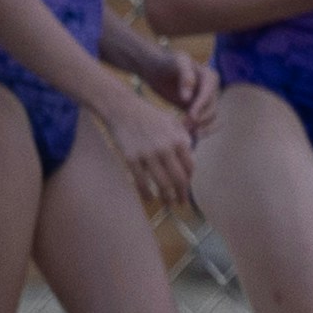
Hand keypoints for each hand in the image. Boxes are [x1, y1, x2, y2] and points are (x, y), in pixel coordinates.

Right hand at [96, 81, 196, 210]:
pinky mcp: (131, 159)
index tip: (186, 185)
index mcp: (178, 139)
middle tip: (182, 203)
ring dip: (167, 198)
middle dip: (182, 194)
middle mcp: (165, 149)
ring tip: (168, 204)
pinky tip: (149, 199)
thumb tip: (190, 156)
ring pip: (162, 184)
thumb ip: (183, 138)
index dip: (189, 179)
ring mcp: (148, 155)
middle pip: (179, 179)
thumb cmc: (148, 115)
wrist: (122, 108)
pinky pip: (141, 182)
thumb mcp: (172, 121)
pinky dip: (146, 194)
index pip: (190, 166)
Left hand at [159, 51, 218, 130]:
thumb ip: (185, 77)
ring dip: (201, 127)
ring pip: (210, 119)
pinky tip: (187, 135)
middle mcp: (211, 90)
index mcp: (210, 77)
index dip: (201, 106)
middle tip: (185, 127)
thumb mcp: (177, 62)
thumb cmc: (165, 62)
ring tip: (186, 133)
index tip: (190, 116)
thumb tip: (188, 98)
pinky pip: (203, 123)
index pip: (209, 94)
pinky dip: (198, 130)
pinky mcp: (197, 110)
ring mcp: (205, 101)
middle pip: (212, 108)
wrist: (155, 69)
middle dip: (201, 119)